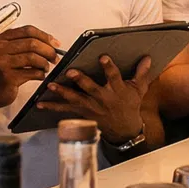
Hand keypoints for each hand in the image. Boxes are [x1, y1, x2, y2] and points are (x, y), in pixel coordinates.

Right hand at [0, 25, 60, 109]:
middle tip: (55, 57)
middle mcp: (0, 49)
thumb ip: (25, 44)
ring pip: (33, 57)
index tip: (55, 43)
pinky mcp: (8, 77)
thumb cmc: (1, 72)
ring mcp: (3, 63)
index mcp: (1, 39)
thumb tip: (51, 43)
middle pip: (32, 43)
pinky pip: (32, 73)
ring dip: (45, 63)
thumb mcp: (8, 53)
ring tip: (46, 68)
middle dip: (48, 50)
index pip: (28, 30)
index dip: (45, 36)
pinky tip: (40, 76)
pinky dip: (40, 74)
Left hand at [37, 54, 152, 141]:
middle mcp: (103, 99)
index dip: (109, 67)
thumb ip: (142, 73)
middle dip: (81, 80)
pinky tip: (40, 103)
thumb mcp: (139, 90)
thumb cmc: (130, 105)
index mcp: (118, 91)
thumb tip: (147, 57)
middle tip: (70, 72)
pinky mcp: (82, 113)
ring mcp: (91, 108)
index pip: (114, 77)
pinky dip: (52, 107)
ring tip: (50, 85)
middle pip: (91, 89)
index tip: (102, 57)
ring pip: (75, 99)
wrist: (124, 130)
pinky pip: (65, 110)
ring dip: (62, 92)